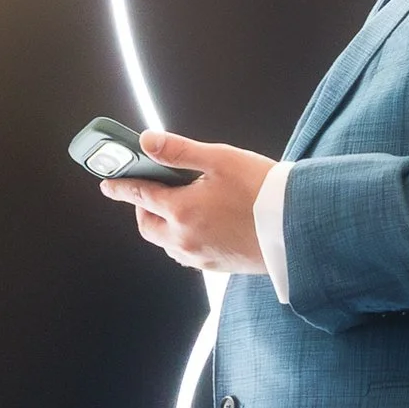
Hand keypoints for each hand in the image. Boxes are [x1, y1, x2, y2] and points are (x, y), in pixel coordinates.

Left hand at [99, 129, 274, 274]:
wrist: (299, 227)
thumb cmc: (264, 191)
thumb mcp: (221, 160)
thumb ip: (179, 151)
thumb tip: (147, 141)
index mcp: (182, 210)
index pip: (140, 195)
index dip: (122, 186)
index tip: (109, 183)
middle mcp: (185, 238)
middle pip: (148, 226)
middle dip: (143, 209)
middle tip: (152, 192)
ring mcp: (200, 256)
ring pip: (166, 243)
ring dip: (163, 226)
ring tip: (180, 207)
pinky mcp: (217, 266)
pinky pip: (187, 254)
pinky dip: (182, 239)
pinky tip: (201, 226)